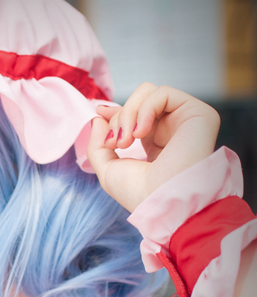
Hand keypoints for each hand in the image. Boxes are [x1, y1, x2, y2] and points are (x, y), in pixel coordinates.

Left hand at [87, 83, 219, 211]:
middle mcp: (173, 131)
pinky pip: (163, 93)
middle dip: (120, 118)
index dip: (117, 111)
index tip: (99, 112)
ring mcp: (186, 121)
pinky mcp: (198, 114)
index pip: (137, 114)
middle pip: (140, 101)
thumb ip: (98, 145)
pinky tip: (141, 133)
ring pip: (149, 93)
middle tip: (116, 143)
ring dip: (128, 113)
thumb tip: (98, 116)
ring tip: (126, 140)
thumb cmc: (139, 195)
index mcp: (157, 144)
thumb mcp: (108, 171)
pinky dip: (144, 109)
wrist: (163, 203)